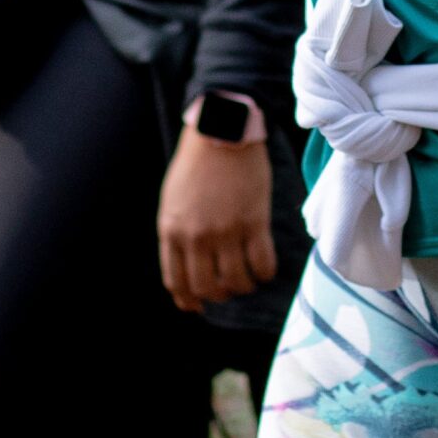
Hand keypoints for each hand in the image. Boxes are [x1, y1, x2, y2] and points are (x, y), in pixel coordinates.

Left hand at [157, 126, 276, 311]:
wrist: (222, 132)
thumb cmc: (196, 164)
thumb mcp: (172, 201)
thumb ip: (177, 232)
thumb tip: (187, 263)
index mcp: (172, 231)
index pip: (177, 282)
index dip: (189, 300)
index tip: (199, 306)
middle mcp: (197, 236)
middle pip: (207, 287)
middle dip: (219, 295)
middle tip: (229, 289)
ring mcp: (226, 230)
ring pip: (236, 281)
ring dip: (244, 287)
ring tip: (249, 280)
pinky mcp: (254, 221)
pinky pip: (262, 263)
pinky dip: (265, 273)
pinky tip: (265, 269)